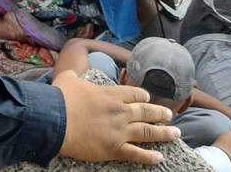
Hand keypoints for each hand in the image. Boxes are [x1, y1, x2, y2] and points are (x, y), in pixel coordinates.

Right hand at [53, 71, 179, 164]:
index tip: (148, 98)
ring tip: (175, 134)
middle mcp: (120, 112)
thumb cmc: (60, 98)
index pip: (133, 94)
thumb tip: (71, 73)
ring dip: (163, 133)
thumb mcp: (68, 79)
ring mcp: (119, 131)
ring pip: (147, 132)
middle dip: (160, 114)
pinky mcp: (114, 149)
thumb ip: (74, 76)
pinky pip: (136, 154)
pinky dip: (149, 157)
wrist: (55, 119)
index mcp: (110, 95)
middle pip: (146, 112)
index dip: (143, 96)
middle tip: (170, 116)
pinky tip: (159, 157)